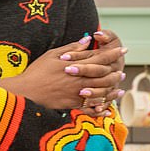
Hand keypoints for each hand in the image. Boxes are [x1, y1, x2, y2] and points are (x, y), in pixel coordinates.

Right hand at [0, 31, 125, 114]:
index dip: (113, 53)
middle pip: (104, 76)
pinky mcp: (72, 105)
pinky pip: (90, 108)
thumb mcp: (52, 55)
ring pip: (100, 93)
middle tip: (122, 72)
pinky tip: (107, 109)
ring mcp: (77, 93)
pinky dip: (100, 109)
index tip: (123, 50)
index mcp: (77, 66)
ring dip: (111, 91)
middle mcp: (80, 80)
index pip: (100, 58)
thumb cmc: (37, 72)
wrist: (26, 91)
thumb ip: (72, 48)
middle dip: (115, 73)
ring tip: (119, 89)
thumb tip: (86, 41)